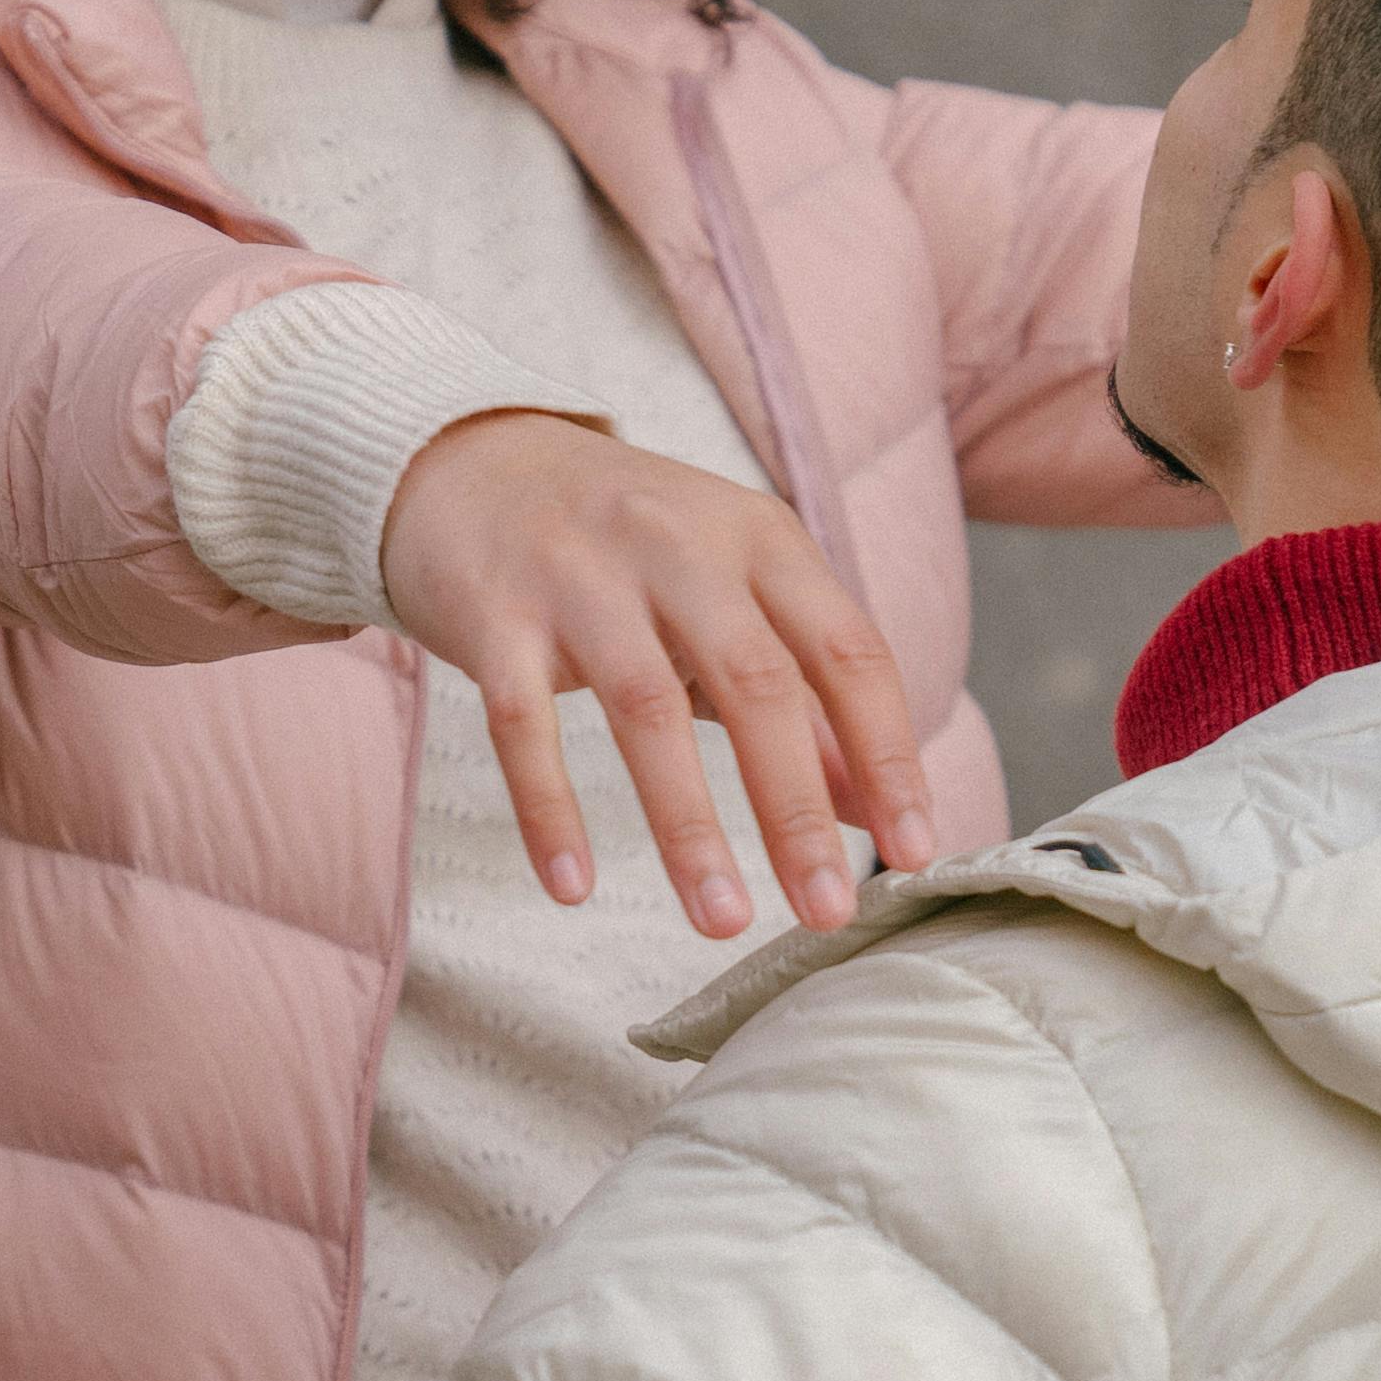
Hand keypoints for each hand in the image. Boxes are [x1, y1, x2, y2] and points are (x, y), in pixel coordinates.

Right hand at [378, 413, 936, 936]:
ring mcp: (580, 574)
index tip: (916, 851)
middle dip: (797, 810)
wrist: (464, 460)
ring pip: (647, 709)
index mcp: (759, 537)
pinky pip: (524, 724)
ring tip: (720, 919)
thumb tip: (878, 809)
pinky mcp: (494, 611)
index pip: (848, 651)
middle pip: (757, 683)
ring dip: (687, 827)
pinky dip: (550, 811)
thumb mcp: (728, 593)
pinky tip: (572, 890)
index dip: (889, 756)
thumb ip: (804, 694)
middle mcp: (678, 543)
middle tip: (826, 911)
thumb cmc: (622, 546)